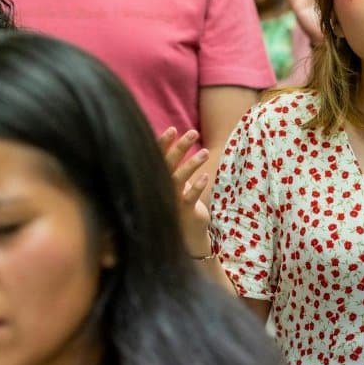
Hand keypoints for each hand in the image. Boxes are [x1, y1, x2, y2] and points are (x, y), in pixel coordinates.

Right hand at [158, 127, 211, 257]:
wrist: (186, 235)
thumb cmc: (180, 205)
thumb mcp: (175, 184)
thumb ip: (172, 166)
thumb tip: (175, 140)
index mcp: (158, 180)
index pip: (157, 158)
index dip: (163, 143)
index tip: (173, 129)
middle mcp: (161, 189)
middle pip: (168, 164)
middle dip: (180, 147)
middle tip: (193, 132)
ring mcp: (171, 201)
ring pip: (178, 180)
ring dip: (191, 164)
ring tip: (205, 151)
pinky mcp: (184, 213)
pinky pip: (189, 198)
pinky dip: (197, 186)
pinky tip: (206, 176)